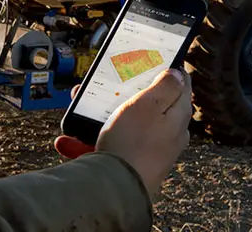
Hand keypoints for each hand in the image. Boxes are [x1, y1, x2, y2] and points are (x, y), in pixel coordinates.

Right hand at [55, 69, 191, 197]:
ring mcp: (151, 150)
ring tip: (80, 105)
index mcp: (178, 116)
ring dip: (102, 113)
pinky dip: (91, 140)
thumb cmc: (133, 142)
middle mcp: (169, 134)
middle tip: (110, 83)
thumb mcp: (149, 103)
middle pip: (150, 103)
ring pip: (125, 123)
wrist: (116, 191)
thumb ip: (166, 86)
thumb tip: (179, 74)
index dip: (168, 69)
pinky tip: (69, 141)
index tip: (152, 60)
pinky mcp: (132, 164)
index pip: (181, 85)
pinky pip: (111, 145)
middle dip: (127, 92)